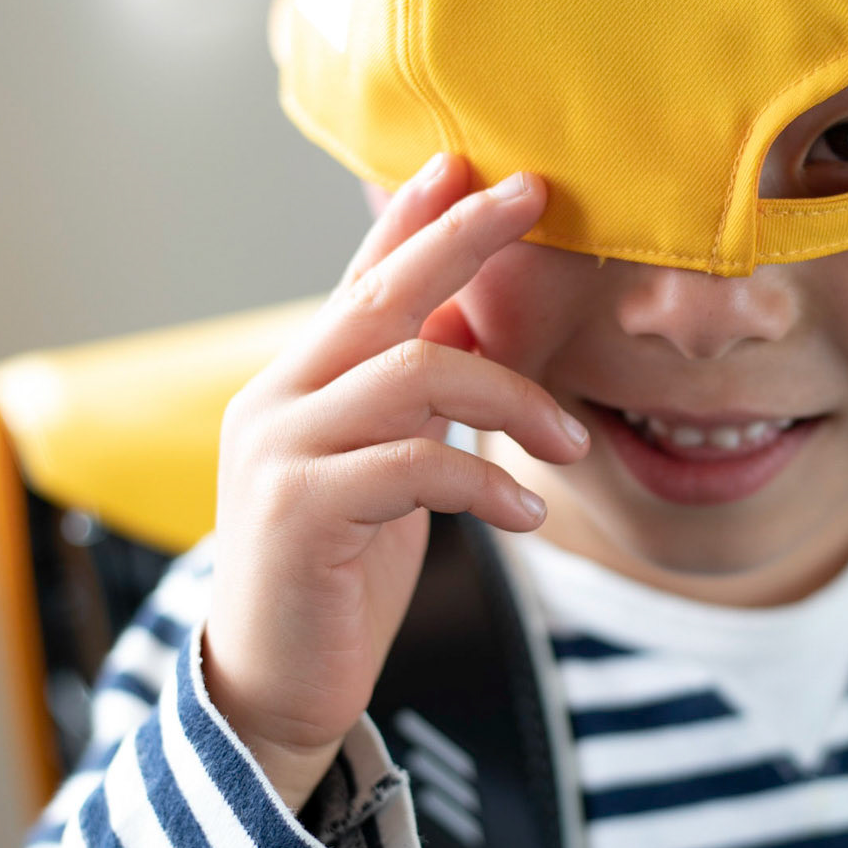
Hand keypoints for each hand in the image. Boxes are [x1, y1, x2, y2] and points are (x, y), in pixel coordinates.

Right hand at [200, 154, 587, 811]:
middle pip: (384, 296)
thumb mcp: (384, 470)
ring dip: (513, 398)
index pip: (362, 280)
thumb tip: (471, 330)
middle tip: (535, 198)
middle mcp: (278, 398)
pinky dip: (486, 480)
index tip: (474, 165)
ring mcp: (282, 450)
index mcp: (299, 382)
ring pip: (416, 374)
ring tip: (572, 445)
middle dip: (462, 239)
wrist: (275, 683)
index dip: (417, 220)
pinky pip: (416, 465)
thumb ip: (410, 404)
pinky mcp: (301, 511)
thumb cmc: (338, 574)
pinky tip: (527, 509)